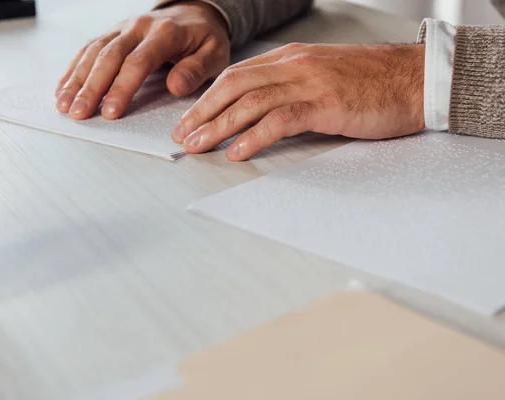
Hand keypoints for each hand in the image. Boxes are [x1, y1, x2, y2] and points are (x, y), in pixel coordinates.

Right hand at [56, 1, 229, 119]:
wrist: (194, 12)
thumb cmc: (204, 38)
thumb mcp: (215, 53)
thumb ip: (197, 70)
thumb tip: (175, 86)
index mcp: (165, 33)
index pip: (139, 61)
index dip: (122, 88)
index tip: (112, 112)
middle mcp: (139, 27)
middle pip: (109, 57)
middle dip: (91, 87)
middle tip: (80, 113)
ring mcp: (123, 28)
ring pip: (94, 52)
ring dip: (77, 80)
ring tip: (65, 106)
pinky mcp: (113, 33)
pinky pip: (88, 48)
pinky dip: (73, 68)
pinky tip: (63, 88)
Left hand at [172, 43, 425, 160]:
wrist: (418, 78)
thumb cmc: (374, 82)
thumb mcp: (324, 77)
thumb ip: (293, 89)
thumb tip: (262, 113)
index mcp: (292, 58)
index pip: (237, 76)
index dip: (208, 98)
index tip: (190, 119)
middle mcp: (295, 65)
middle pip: (234, 86)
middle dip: (202, 112)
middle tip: (181, 136)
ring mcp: (310, 82)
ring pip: (250, 102)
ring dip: (218, 126)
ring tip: (198, 146)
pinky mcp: (326, 103)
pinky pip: (280, 119)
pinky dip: (254, 137)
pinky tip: (237, 152)